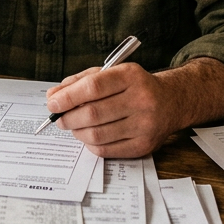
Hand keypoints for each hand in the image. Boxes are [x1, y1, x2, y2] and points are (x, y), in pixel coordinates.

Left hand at [44, 63, 178, 157]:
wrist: (170, 102)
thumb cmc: (134, 87)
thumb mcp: (111, 73)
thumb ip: (81, 81)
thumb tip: (53, 96)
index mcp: (131, 76)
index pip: (93, 87)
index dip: (68, 97)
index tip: (53, 103)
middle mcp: (141, 100)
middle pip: (93, 113)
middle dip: (68, 117)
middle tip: (59, 118)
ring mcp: (144, 125)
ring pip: (96, 134)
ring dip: (77, 131)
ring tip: (73, 125)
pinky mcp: (143, 146)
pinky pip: (105, 150)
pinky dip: (90, 144)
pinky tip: (89, 135)